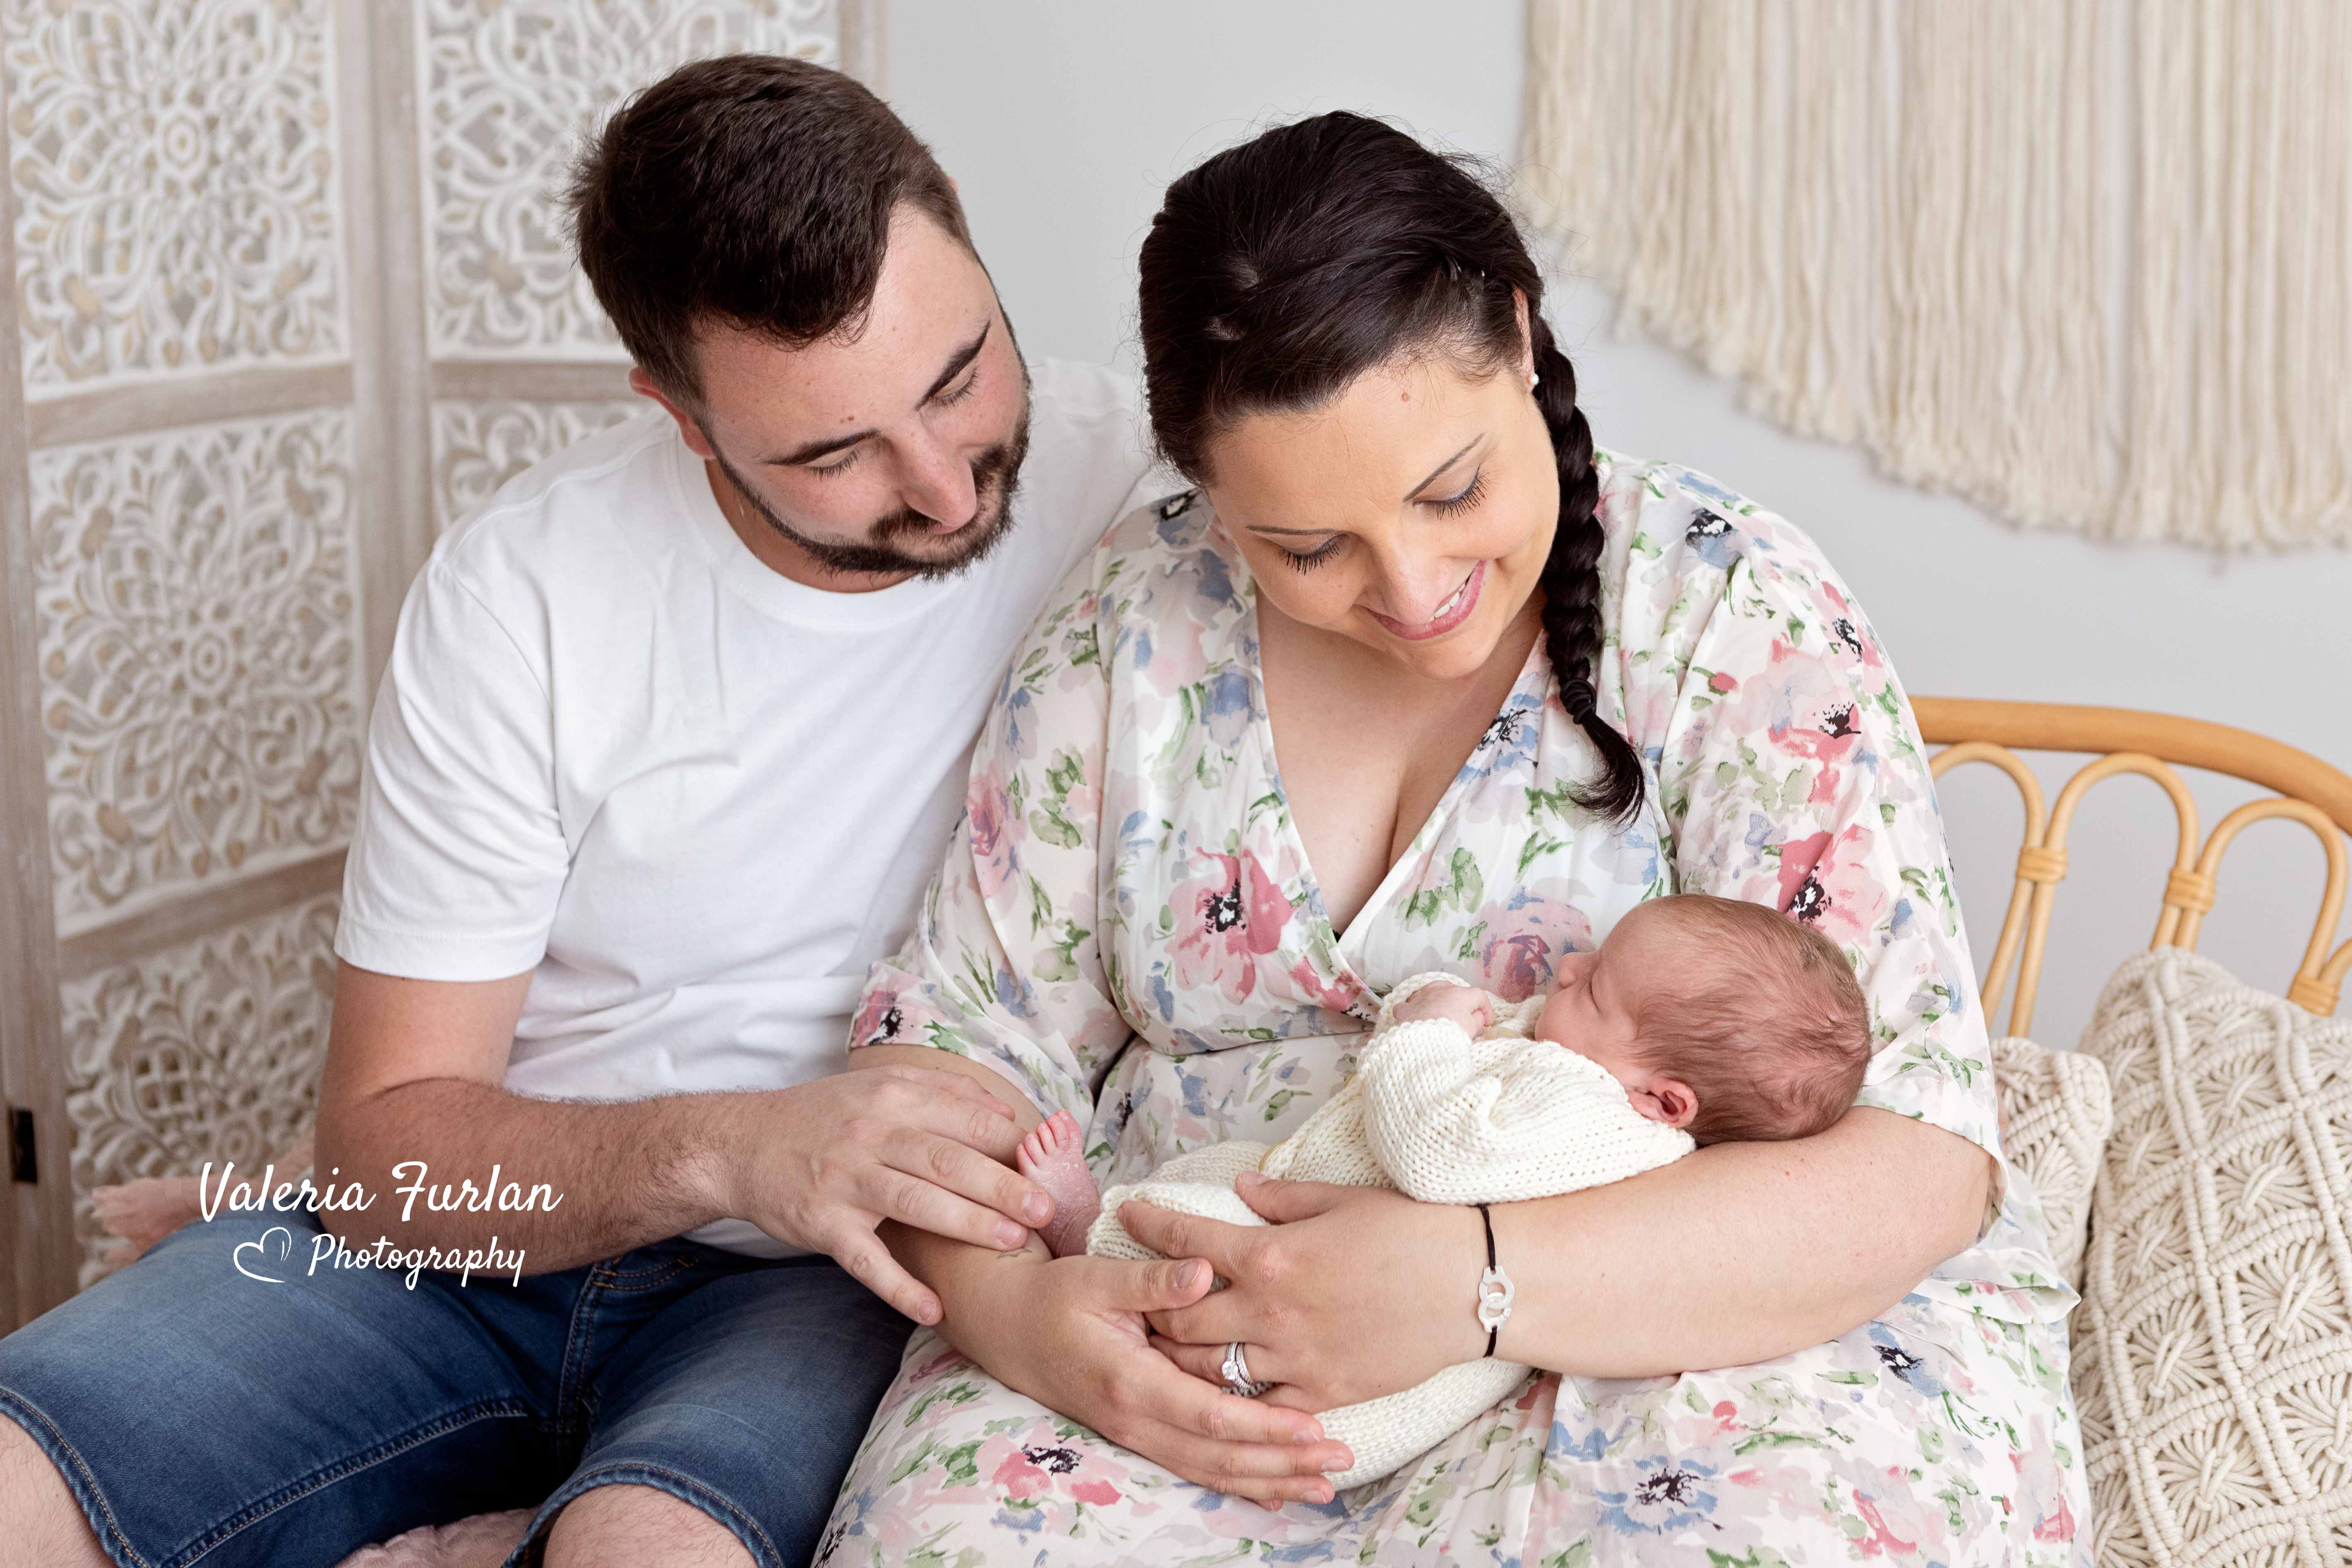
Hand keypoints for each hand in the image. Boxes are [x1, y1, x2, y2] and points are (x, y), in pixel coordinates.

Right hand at [708, 1065, 1053, 1322]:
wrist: (740, 1143)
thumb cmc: (824, 1117)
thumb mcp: (878, 1086)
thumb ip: (942, 1092)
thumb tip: (1006, 1110)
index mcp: (892, 1098)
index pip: (966, 1119)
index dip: (1012, 1144)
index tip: (1050, 1166)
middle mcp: (870, 1135)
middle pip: (948, 1160)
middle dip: (1002, 1184)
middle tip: (1046, 1207)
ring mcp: (845, 1181)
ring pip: (916, 1203)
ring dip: (967, 1223)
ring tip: (1013, 1240)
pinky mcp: (822, 1224)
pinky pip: (867, 1261)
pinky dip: (899, 1287)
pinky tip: (934, 1308)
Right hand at [930, 1242, 1356, 1502]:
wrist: (1006, 1327)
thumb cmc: (1054, 1296)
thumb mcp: (1095, 1277)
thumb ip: (1152, 1279)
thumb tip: (1203, 1271)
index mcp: (1129, 1378)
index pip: (1209, 1415)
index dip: (1264, 1427)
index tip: (1315, 1428)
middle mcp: (1134, 1418)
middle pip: (1219, 1456)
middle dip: (1282, 1463)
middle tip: (1339, 1463)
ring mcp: (1135, 1433)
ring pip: (1210, 1472)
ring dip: (1268, 1480)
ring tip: (1323, 1484)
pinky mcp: (1139, 1434)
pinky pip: (1194, 1469)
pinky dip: (1237, 1483)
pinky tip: (1274, 1491)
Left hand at [1126, 1174, 1488, 1412]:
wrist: (1473, 1286)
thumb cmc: (1411, 1231)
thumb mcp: (1342, 1199)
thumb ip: (1282, 1197)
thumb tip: (1241, 1186)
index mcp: (1270, 1253)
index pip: (1185, 1239)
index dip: (1149, 1223)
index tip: (1126, 1214)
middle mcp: (1270, 1309)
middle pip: (1180, 1316)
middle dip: (1151, 1306)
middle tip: (1137, 1298)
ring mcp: (1295, 1356)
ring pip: (1208, 1368)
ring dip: (1180, 1356)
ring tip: (1166, 1345)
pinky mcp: (1322, 1391)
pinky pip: (1260, 1401)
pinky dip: (1236, 1393)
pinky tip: (1225, 1383)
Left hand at [1391, 980, 1492, 1033]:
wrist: (1423, 1041)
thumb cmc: (1451, 1033)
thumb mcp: (1472, 1028)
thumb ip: (1477, 1020)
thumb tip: (1477, 1017)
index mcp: (1459, 994)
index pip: (1478, 996)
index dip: (1485, 1008)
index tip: (1487, 1022)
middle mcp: (1439, 990)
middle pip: (1454, 991)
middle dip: (1461, 1004)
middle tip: (1465, 1019)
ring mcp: (1421, 997)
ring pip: (1432, 992)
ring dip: (1438, 1002)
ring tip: (1442, 1015)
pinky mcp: (1406, 1008)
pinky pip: (1411, 1004)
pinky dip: (1416, 1009)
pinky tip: (1417, 1016)